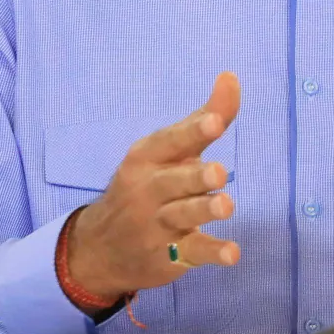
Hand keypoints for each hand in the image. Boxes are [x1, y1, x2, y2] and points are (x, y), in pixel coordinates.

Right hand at [68, 72, 241, 297]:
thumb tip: (231, 77)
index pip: (170, 141)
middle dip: (195, 176)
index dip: (193, 131)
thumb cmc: (147, 185)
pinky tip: (232, 253)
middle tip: (218, 171)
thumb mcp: (168, 151)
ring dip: (204, 210)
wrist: (101, 247)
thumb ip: (204, 117)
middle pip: (174, 181)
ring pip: (182, 215)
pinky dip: (212, 253)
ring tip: (226, 205)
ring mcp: (156, 225)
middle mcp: (148, 189)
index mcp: (146, 157)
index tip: (214, 121)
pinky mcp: (168, 256)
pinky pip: (191, 253)